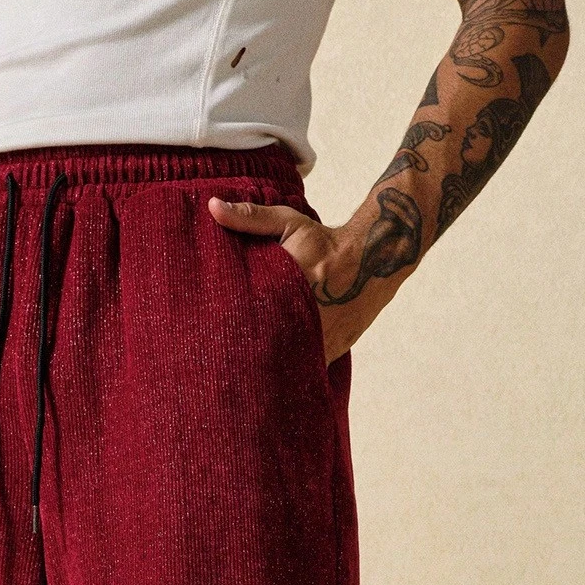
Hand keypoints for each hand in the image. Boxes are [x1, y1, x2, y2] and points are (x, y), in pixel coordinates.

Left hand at [208, 196, 402, 365]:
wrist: (372, 260)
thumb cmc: (324, 241)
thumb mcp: (288, 223)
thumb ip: (250, 218)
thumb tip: (212, 207)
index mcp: (292, 286)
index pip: (252, 315)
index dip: (232, 329)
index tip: (213, 334)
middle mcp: (308, 318)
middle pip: (267, 347)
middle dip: (245, 354)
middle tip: (220, 364)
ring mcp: (321, 340)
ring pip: (286, 364)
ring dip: (267, 368)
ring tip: (240, 376)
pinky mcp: (331, 352)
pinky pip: (304, 369)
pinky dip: (288, 372)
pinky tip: (270, 377)